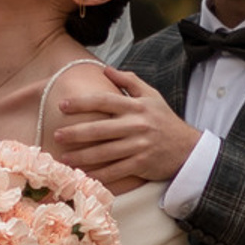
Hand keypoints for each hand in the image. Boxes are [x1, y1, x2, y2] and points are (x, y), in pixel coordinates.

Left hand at [48, 67, 200, 191]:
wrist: (188, 148)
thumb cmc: (165, 120)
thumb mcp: (152, 95)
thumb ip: (129, 81)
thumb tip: (106, 69)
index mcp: (136, 107)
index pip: (104, 101)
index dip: (82, 103)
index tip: (62, 106)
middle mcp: (136, 125)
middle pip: (100, 129)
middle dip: (75, 133)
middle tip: (56, 135)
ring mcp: (138, 146)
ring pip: (104, 152)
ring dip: (81, 156)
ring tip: (62, 157)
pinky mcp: (140, 164)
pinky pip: (115, 171)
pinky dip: (98, 175)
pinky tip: (82, 175)